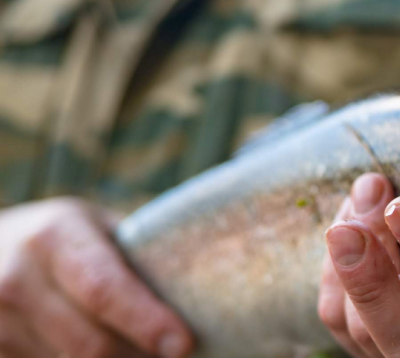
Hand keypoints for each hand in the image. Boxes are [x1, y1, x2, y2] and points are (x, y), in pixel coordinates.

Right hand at [0, 198, 193, 357]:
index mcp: (54, 237)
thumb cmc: (61, 240)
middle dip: (139, 356)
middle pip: (91, 345)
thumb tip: (204, 286)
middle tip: (174, 353)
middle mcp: (16, 279)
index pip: (103, 289)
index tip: (183, 344)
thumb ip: (138, 257)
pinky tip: (105, 354)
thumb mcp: (96, 230)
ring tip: (139, 348)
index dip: (146, 322)